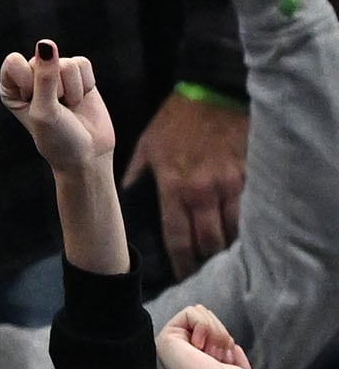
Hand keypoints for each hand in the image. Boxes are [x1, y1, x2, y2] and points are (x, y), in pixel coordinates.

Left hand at [0, 39, 116, 175]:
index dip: (30, 82)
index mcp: (10, 86)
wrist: (87, 154)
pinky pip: (83, 64)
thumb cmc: (57, 138)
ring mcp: (55, 75)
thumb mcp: (45, 111)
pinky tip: (81, 99)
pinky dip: (85, 84)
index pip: (14, 63)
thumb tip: (47, 44)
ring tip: (69, 106)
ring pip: (66, 63)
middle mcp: (30, 77)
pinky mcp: (78, 75)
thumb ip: (44, 77)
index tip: (34, 102)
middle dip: (55, 89)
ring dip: (72, 89)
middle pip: (43, 61)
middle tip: (57, 110)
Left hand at [127, 89, 246, 276]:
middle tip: (202, 274)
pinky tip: (237, 236)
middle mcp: (202, 191)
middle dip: (205, 261)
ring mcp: (228, 185)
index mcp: (174, 186)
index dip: (179, 261)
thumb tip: (120, 194)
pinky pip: (247, 211)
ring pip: (231, 230)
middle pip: (207, 241)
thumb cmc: (175, 120)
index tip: (179, 275)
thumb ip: (136, 174)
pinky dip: (242, 226)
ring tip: (219, 261)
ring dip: (225, 248)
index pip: (177, 237)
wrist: (212, 92)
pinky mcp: (247, 176)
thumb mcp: (147, 145)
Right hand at [157, 302, 259, 368]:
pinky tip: (200, 347)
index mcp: (197, 357)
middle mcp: (183, 348)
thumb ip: (239, 361)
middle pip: (207, 316)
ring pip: (200, 312)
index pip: (213, 327)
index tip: (225, 360)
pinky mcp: (168, 335)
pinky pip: (191, 312)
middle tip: (217, 356)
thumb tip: (234, 347)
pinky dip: (204, 327)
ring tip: (209, 353)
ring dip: (214, 332)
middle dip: (220, 334)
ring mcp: (173, 341)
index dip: (224, 338)